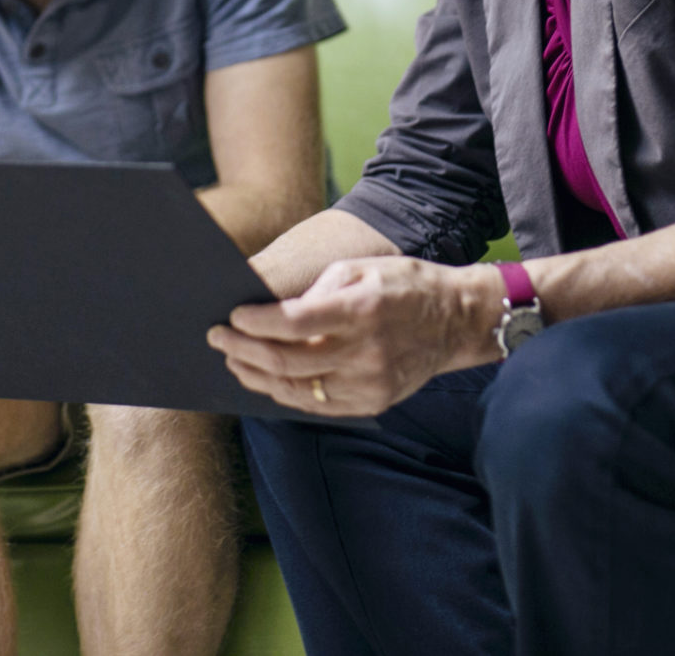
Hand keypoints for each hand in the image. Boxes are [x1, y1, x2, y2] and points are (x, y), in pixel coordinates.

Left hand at [207, 257, 503, 416]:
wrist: (456, 321)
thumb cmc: (404, 285)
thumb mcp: (361, 269)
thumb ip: (317, 290)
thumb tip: (272, 312)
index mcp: (361, 310)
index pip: (294, 322)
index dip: (256, 322)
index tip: (232, 316)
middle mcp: (365, 352)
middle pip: (287, 361)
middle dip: (243, 350)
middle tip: (218, 338)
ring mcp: (369, 384)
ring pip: (297, 390)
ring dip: (257, 376)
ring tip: (234, 361)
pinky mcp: (373, 404)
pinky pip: (318, 405)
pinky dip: (285, 393)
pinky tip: (267, 379)